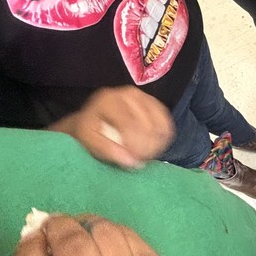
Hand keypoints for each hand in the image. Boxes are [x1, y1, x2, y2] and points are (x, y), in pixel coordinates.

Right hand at [12, 214, 179, 255]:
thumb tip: (33, 235)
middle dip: (55, 228)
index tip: (29, 240)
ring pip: (100, 231)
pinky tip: (101, 239)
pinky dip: (105, 229)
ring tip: (77, 233)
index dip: (25, 254)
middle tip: (50, 226)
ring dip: (82, 225)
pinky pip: (122, 231)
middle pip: (70, 248)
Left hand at [50, 86, 173, 168]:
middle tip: (140, 161)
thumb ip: (106, 149)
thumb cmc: (89, 130)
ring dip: (157, 144)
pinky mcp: (155, 103)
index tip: (135, 161)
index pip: (130, 123)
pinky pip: (167, 123)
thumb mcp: (88, 140)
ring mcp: (144, 96)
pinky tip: (154, 147)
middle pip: (148, 124)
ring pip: (160, 124)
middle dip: (147, 147)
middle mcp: (129, 94)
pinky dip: (163, 138)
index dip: (136, 145)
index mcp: (110, 100)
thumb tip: (131, 160)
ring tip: (146, 156)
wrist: (93, 119)